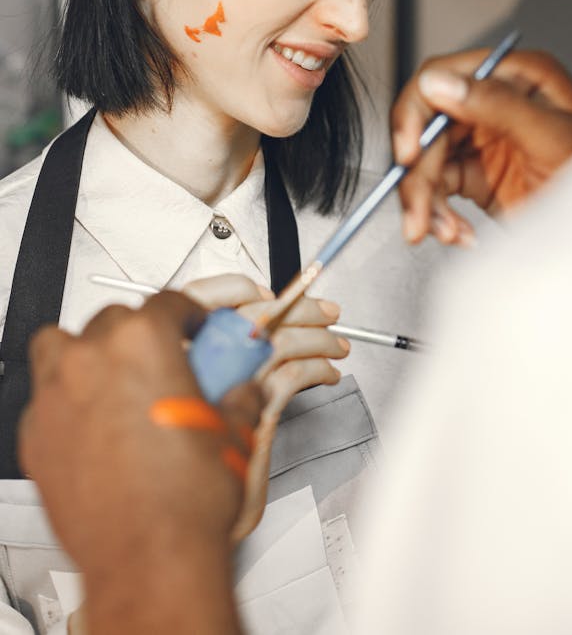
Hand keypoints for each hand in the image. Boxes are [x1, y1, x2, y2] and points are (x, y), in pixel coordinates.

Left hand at [19, 292, 262, 634]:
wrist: (149, 558)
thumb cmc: (184, 500)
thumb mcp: (233, 432)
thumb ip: (240, 396)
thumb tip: (246, 389)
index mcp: (143, 341)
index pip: (166, 301)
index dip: (187, 312)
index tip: (193, 325)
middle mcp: (93, 358)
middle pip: (113, 319)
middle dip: (138, 334)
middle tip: (162, 360)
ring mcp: (57, 395)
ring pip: (61, 346)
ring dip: (87, 352)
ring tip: (113, 377)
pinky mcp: (37, 435)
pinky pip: (46, 398)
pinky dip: (67, 401)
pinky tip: (93, 424)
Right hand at [183, 274, 349, 538]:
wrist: (184, 521)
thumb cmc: (189, 465)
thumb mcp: (195, 402)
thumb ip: (212, 366)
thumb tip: (254, 335)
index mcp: (175, 353)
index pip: (202, 299)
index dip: (236, 287)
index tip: (265, 290)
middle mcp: (196, 363)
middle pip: (251, 313)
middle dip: (296, 306)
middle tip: (324, 309)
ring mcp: (224, 386)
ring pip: (280, 340)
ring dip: (317, 335)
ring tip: (336, 341)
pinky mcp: (253, 413)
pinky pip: (294, 374)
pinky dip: (319, 366)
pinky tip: (328, 372)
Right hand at [391, 48, 571, 244]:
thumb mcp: (553, 139)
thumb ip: (497, 105)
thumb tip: (441, 82)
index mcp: (519, 76)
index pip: (446, 76)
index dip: (417, 112)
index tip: (408, 151)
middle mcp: (497, 102)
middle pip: (429, 124)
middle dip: (417, 172)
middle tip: (417, 212)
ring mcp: (486, 139)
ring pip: (427, 160)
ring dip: (426, 200)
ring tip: (442, 233)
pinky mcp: (478, 175)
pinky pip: (439, 188)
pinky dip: (440, 214)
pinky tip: (458, 233)